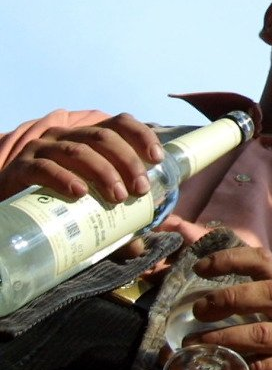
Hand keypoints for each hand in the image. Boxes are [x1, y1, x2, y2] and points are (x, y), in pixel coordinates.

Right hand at [0, 113, 164, 203]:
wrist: (7, 210)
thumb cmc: (53, 202)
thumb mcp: (85, 202)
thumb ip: (111, 219)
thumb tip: (138, 247)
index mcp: (86, 138)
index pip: (118, 123)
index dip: (140, 135)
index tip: (158, 158)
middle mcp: (65, 137)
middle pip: (102, 137)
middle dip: (127, 161)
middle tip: (139, 190)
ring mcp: (42, 149)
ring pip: (78, 151)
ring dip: (103, 171)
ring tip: (118, 196)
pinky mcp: (21, 167)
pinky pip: (45, 167)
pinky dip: (65, 178)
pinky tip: (80, 192)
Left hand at [186, 244, 271, 369]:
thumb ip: (251, 313)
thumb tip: (197, 311)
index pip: (266, 262)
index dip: (232, 259)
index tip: (200, 268)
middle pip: (268, 292)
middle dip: (228, 298)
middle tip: (199, 310)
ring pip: (262, 332)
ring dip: (223, 337)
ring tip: (194, 344)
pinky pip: (259, 368)